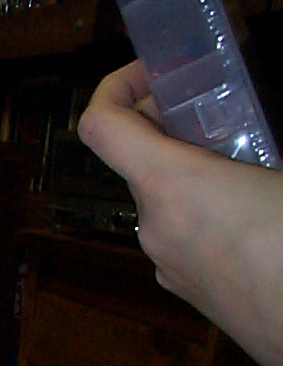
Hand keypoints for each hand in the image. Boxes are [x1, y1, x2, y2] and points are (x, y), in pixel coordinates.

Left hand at [78, 60, 282, 365]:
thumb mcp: (281, 176)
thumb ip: (261, 145)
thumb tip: (258, 148)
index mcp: (171, 186)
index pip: (100, 126)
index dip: (115, 87)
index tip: (155, 74)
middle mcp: (154, 226)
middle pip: (141, 163)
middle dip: (178, 130)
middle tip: (229, 113)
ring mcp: (167, 265)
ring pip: (168, 202)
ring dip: (199, 174)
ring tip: (256, 166)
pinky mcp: (189, 291)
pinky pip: (186, 237)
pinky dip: (208, 213)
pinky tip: (259, 217)